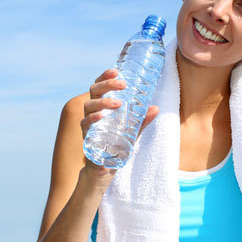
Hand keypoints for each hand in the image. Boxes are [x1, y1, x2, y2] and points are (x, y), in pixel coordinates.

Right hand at [79, 69, 159, 188]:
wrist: (103, 170)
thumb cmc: (115, 147)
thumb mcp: (131, 132)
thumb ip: (141, 121)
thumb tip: (156, 108)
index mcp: (101, 107)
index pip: (99, 86)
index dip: (105, 77)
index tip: (116, 71)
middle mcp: (92, 113)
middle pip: (93, 92)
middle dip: (106, 85)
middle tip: (122, 85)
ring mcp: (88, 125)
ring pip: (88, 106)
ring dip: (102, 102)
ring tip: (117, 103)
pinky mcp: (86, 138)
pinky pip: (85, 125)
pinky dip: (92, 120)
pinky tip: (101, 117)